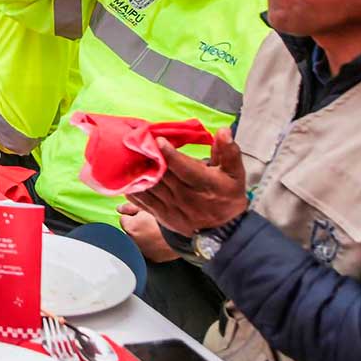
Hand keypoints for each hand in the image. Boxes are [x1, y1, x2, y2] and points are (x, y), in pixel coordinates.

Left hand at [116, 203, 179, 261]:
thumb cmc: (170, 219)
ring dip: (143, 236)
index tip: (142, 214)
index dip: (133, 215)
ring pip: (138, 241)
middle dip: (136, 227)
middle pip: (130, 231)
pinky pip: (148, 250)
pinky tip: (160, 240)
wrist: (188, 236)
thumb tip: (119, 209)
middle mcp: (134, 242)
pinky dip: (152, 245)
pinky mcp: (153, 258)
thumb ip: (131, 207)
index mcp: (131, 227)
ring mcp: (144, 252)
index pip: (123, 219)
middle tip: (150, 222)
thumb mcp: (150, 207)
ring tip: (156, 231)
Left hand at [126, 128, 247, 236]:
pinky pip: (143, 202)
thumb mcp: (235, 173)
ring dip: (137, 172)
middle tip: (135, 141)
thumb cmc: (228, 195)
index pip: (185, 168)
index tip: (158, 141)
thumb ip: (228, 151)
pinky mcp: (163, 216)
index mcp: (205, 183)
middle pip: (163, 175)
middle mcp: (187, 196)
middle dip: (149, 158)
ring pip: (151, 187)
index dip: (170, 154)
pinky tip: (125, 178)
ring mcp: (173, 207)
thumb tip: (223, 130)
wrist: (225, 229)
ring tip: (126, 156)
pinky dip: (133, 190)